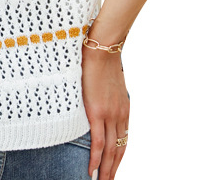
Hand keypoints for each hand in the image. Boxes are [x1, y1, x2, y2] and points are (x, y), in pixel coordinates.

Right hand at [81, 46, 129, 179]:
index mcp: (123, 109)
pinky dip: (96, 159)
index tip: (114, 168)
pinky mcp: (97, 113)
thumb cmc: (102, 60)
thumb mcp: (109, 82)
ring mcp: (110, 115)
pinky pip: (98, 143)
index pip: (123, 140)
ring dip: (106, 171)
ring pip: (110, 152)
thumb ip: (106, 94)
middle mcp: (120, 116)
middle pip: (119, 150)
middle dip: (114, 169)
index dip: (119, 157)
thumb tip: (99, 96)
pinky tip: (92, 170)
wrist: (102, 49)